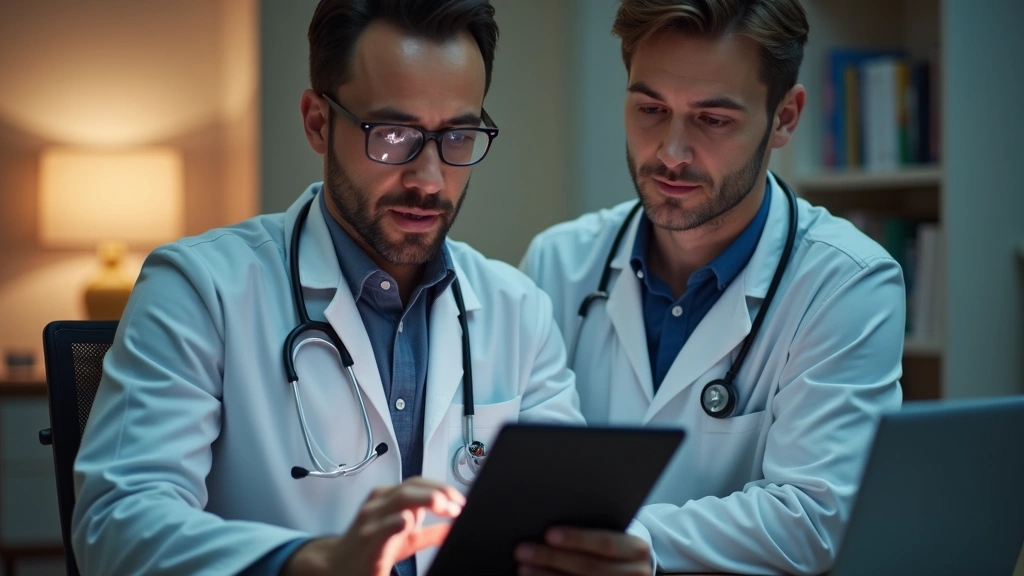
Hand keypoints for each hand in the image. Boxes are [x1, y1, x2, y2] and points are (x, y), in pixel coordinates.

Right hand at [282, 477, 464, 575]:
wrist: (337, 565)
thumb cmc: (372, 548)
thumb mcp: (406, 538)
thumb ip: (430, 532)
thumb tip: (454, 528)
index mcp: (388, 499)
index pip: (418, 483)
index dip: (441, 487)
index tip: (460, 500)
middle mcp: (379, 504)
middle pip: (411, 487)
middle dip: (436, 491)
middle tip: (456, 503)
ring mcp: (372, 520)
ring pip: (398, 500)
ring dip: (424, 499)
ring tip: (442, 505)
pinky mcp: (367, 541)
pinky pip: (382, 527)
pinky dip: (395, 522)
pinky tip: (407, 521)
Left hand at [515, 527, 651, 575]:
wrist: (632, 569)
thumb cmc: (613, 545)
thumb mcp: (612, 532)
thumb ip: (592, 526)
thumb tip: (550, 524)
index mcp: (636, 549)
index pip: (605, 543)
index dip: (577, 539)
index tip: (549, 534)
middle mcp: (635, 573)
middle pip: (589, 567)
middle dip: (553, 558)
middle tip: (523, 550)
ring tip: (523, 568)